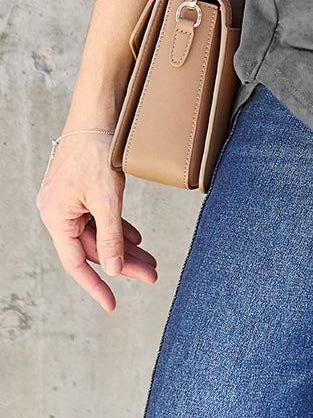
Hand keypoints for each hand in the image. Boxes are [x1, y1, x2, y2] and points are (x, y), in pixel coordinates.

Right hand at [36, 136, 157, 312]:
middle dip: (122, 262)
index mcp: (56, 217)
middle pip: (93, 248)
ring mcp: (69, 201)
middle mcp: (58, 212)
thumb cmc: (96, 150)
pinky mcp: (80, 191)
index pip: (76, 263)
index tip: (111, 304)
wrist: (97, 113)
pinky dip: (118, 227)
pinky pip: (99, 217)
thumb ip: (111, 235)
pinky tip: (137, 237)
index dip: (95, 286)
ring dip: (124, 246)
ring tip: (150, 260)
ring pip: (99, 233)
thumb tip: (114, 269)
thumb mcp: (107, 198)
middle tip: (151, 274)